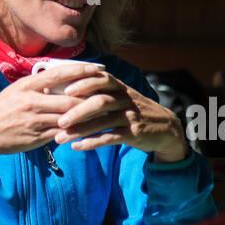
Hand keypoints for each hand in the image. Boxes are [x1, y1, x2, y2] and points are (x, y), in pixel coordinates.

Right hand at [0, 62, 103, 161]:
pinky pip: (62, 133)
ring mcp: (35, 121)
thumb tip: (61, 80)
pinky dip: (76, 130)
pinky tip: (90, 129)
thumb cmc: (1, 109)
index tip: (98, 67)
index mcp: (27, 86)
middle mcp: (31, 101)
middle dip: (91, 96)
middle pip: (69, 97)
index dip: (81, 70)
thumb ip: (38, 86)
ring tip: (106, 110)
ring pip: (69, 117)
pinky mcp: (37, 138)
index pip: (59, 74)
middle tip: (110, 92)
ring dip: (88, 115)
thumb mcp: (16, 91)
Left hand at [54, 72, 188, 162]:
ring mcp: (129, 116)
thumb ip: (99, 90)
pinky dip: (92, 143)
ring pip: (102, 121)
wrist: (165, 127)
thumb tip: (65, 87)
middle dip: (77, 110)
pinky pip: (110, 138)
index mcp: (119, 87)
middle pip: (99, 100)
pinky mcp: (133, 133)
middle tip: (59, 120)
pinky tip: (77, 147)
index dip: (83, 82)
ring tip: (60, 138)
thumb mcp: (121, 95)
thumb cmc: (133, 110)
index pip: (100, 78)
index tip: (64, 89)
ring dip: (80, 130)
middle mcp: (124, 99)